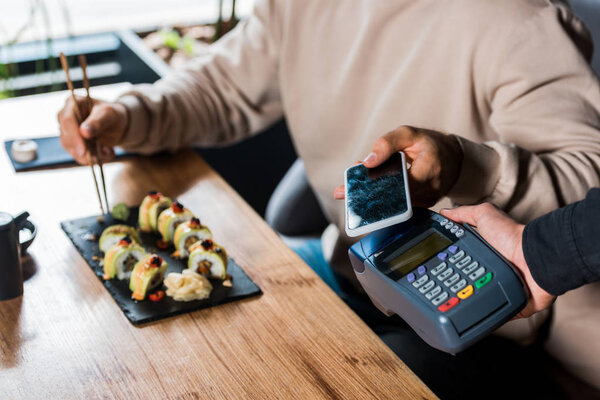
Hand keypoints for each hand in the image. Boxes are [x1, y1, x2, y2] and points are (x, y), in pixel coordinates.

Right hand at [57, 95, 128, 164]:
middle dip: (84, 150)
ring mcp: (66, 131)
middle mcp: (64, 116)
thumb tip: (84, 132)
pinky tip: (106, 153)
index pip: (67, 120)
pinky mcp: (71, 143)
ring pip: (71, 149)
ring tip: (109, 151)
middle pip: (66, 137)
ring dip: (91, 155)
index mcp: (73, 103)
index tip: (83, 151)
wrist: (116, 124)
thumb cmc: (112, 115)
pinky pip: (77, 155)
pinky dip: (92, 158)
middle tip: (105, 154)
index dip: (74, 136)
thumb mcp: (110, 115)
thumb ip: (98, 122)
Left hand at [333, 126, 462, 206]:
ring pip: (394, 204)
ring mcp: (426, 201)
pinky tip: (365, 193)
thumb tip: (368, 162)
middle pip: (394, 199)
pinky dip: (382, 198)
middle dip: (367, 196)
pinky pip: (399, 205)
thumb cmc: (428, 143)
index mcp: (429, 169)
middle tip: (342, 193)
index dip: (377, 186)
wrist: (451, 157)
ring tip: (348, 192)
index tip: (354, 186)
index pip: (401, 185)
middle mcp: (430, 189)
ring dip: (371, 198)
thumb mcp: (408, 134)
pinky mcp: (421, 206)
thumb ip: (387, 143)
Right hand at [440, 203, 555, 318]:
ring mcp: (498, 286)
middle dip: (451, 282)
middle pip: (464, 277)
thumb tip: (445, 212)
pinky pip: (489, 312)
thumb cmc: (513, 236)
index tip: (432, 263)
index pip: (460, 257)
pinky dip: (480, 314)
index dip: (446, 260)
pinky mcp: (506, 303)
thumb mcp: (485, 215)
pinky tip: (465, 311)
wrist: (534, 260)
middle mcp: (491, 269)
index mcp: (484, 251)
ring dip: (463, 298)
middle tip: (436, 284)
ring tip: (447, 300)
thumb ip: (465, 213)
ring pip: (474, 296)